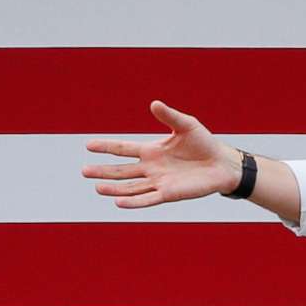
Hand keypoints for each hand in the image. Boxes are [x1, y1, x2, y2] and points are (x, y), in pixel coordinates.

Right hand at [81, 100, 238, 207]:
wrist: (221, 164)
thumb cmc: (204, 143)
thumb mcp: (186, 125)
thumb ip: (169, 116)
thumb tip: (154, 103)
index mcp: (151, 150)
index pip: (123, 149)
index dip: (106, 147)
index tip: (88, 145)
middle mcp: (150, 168)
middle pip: (121, 170)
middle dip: (103, 171)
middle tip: (84, 171)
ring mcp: (158, 182)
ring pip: (130, 187)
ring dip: (113, 188)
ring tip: (96, 188)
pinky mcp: (168, 194)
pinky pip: (147, 199)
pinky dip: (133, 202)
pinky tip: (118, 202)